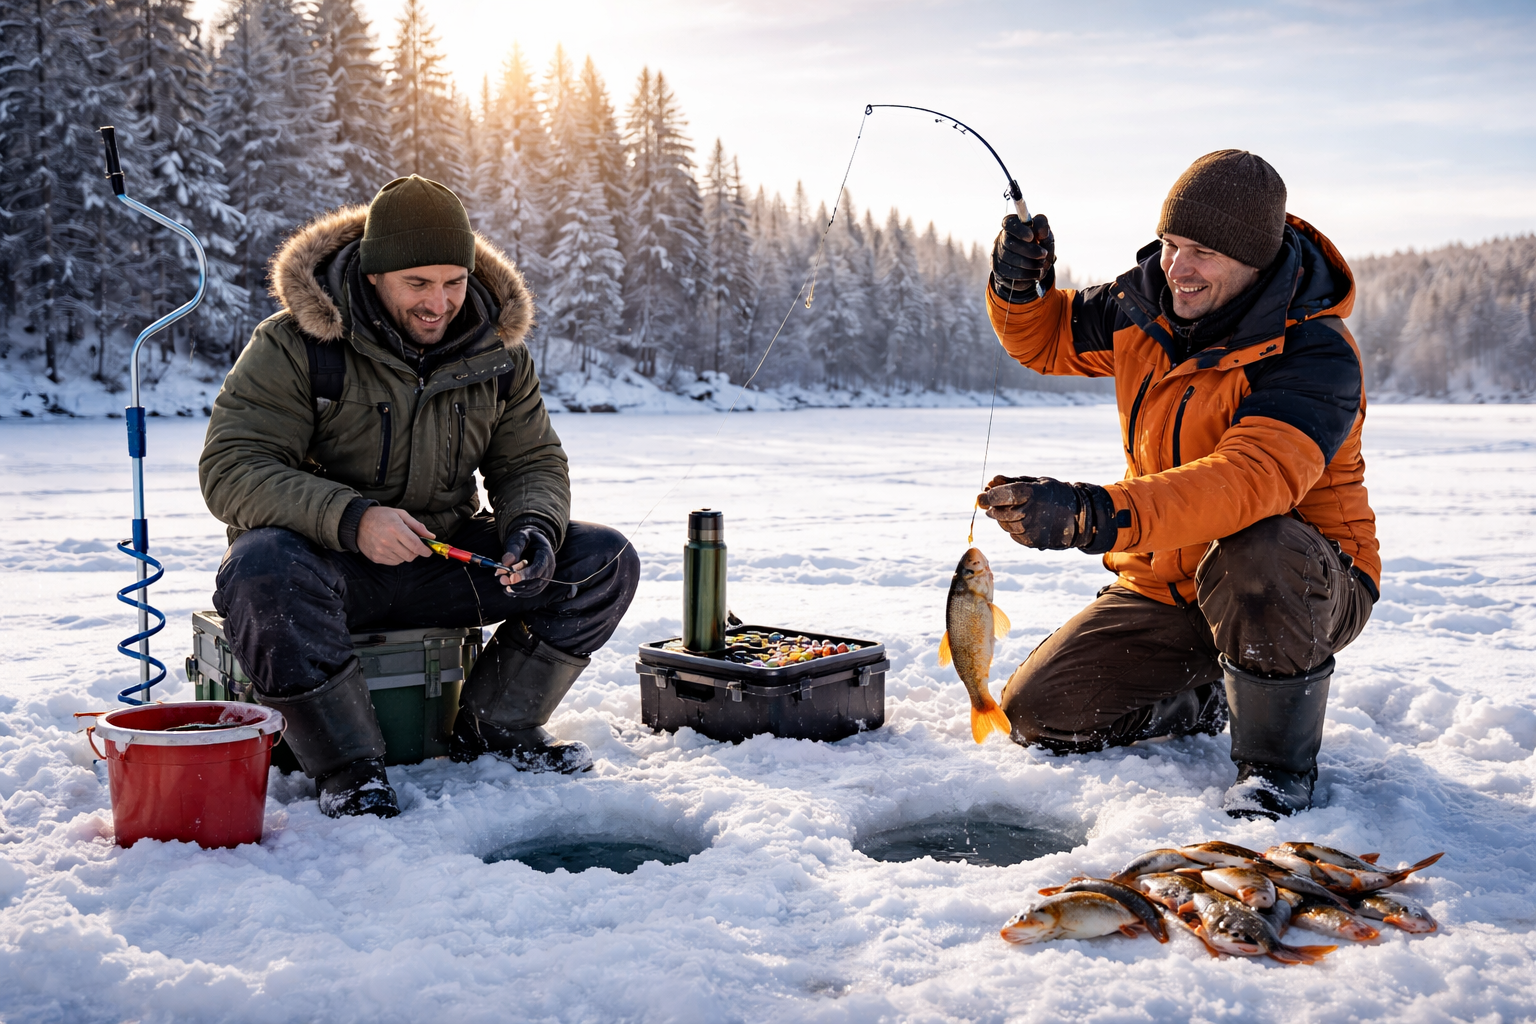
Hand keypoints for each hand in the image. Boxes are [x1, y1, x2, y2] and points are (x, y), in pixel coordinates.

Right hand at [357, 506, 433, 564]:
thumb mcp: (400, 514)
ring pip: (403, 560)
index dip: (425, 550)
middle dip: (415, 552)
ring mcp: (381, 551)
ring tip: (399, 544)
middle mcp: (388, 542)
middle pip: (411, 555)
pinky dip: (397, 557)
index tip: (428, 551)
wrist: (357, 522)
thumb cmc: (381, 516)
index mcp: (395, 529)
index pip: (415, 545)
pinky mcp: (376, 558)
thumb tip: (431, 536)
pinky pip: (393, 562)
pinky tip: (392, 548)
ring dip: (405, 554)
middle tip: (412, 544)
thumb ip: (417, 526)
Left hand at [496, 518, 556, 597]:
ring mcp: (546, 577)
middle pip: (536, 581)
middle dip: (518, 583)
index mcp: (546, 554)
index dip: (525, 575)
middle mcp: (549, 568)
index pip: (538, 568)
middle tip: (502, 579)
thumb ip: (513, 549)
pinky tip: (508, 589)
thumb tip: (506, 562)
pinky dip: (519, 592)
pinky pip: (531, 592)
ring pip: (533, 589)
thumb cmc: (526, 539)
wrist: (533, 542)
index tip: (511, 578)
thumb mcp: (519, 538)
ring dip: (517, 589)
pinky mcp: (540, 583)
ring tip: (503, 582)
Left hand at [977, 474, 1118, 551]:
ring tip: (1011, 510)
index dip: (990, 496)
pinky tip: (1022, 520)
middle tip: (988, 502)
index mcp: (1033, 494)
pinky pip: (1013, 534)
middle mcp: (1031, 513)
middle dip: (992, 507)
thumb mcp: (1035, 482)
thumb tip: (989, 482)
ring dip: (1002, 517)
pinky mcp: (1033, 542)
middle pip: (1000, 512)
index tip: (981, 496)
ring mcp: (1032, 530)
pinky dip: (1012, 527)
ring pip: (1005, 524)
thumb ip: (1011, 482)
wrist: (1079, 517)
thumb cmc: (1054, 494)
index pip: (1004, 495)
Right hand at [991, 213, 1054, 303]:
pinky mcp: (999, 272)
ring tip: (1042, 264)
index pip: (1009, 223)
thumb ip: (1043, 227)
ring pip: (1011, 260)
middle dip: (1030, 250)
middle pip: (1010, 244)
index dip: (1019, 230)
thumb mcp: (1045, 234)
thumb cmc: (1039, 246)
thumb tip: (1042, 233)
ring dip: (1030, 264)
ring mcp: (998, 257)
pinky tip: (1035, 273)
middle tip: (1044, 254)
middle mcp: (1001, 240)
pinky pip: (1012, 275)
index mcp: (1012, 226)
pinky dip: (1027, 275)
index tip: (1031, 237)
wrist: (1034, 268)